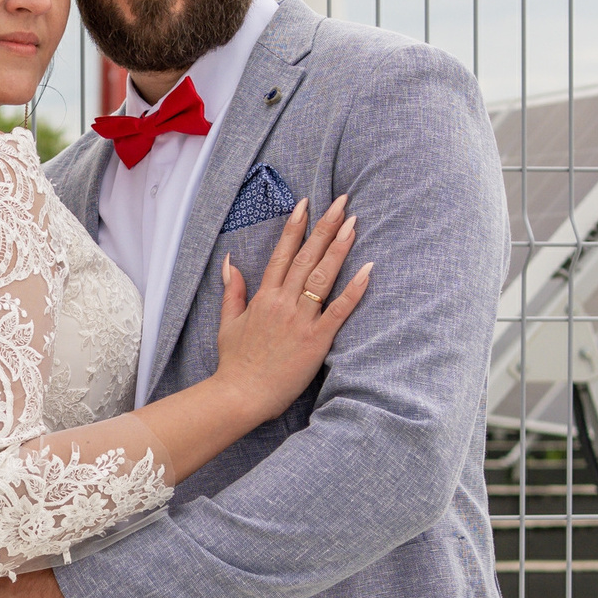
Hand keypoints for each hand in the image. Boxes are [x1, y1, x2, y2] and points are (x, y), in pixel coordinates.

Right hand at [213, 195, 369, 425]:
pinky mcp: (316, 340)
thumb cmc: (235, 363)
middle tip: (342, 202)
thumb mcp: (228, 322)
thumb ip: (232, 290)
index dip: (295, 227)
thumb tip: (230, 262)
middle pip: (307, 257)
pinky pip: (338, 310)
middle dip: (325, 226)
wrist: (240, 395)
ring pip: (322, 276)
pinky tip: (368, 270)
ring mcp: (300, 320)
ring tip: (353, 224)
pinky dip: (354, 290)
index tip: (307, 203)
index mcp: (264, 297)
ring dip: (339, 248)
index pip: (282, 253)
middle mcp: (283, 302)